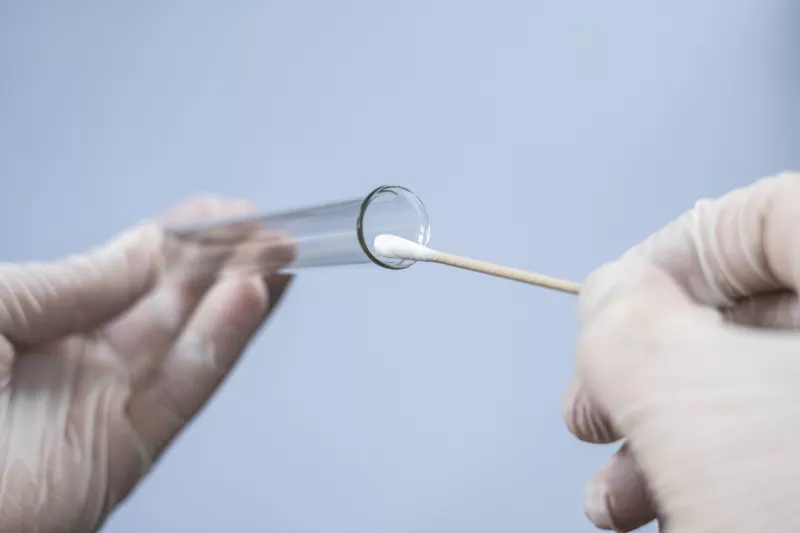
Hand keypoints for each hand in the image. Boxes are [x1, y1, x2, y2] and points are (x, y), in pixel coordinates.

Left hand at [0, 197, 291, 532]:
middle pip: (165, 305)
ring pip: (186, 341)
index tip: (220, 212)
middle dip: (219, 262)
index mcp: (34, 323)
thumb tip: (143, 253)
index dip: (174, 240)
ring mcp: (101, 408)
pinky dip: (222, 343)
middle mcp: (74, 362)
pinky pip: (183, 389)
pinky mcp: (122, 455)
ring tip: (274, 255)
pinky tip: (250, 298)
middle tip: (265, 230)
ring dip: (235, 295)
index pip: (123, 275)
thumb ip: (71, 280)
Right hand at [563, 172, 799, 531]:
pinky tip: (661, 513)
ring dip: (673, 440)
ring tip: (612, 494)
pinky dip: (722, 476)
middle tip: (595, 412)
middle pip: (758, 316)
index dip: (662, 262)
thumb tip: (608, 292)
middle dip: (652, 374)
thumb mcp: (689, 405)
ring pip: (771, 397)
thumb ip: (625, 323)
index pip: (758, 220)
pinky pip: (790, 449)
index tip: (603, 318)